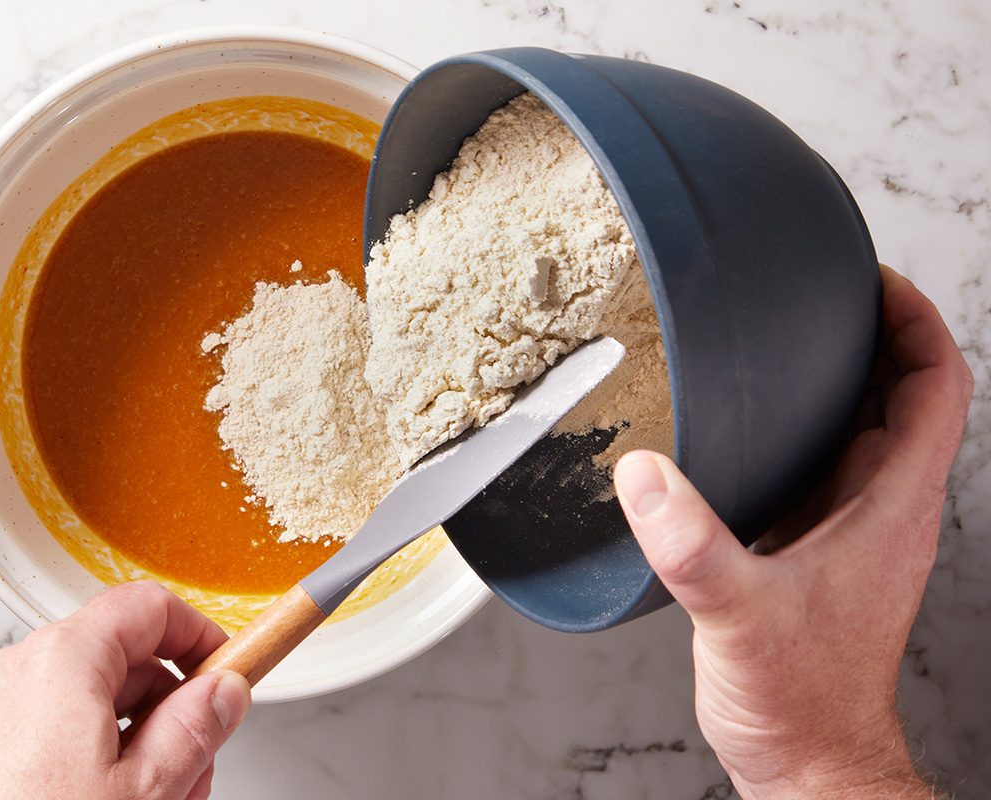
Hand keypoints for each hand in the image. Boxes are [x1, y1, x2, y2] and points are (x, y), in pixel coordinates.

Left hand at [0, 581, 250, 799]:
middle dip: (172, 712)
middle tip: (195, 768)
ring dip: (136, 746)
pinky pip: (52, 732)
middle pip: (125, 660)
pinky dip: (90, 761)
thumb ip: (194, 730)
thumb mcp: (143, 790)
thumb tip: (223, 693)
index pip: (150, 607)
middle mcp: (20, 670)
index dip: (201, 637)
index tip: (227, 676)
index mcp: (64, 659)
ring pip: (91, 705)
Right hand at [613, 266, 970, 798]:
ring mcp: (852, 528)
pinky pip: (826, 463)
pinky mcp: (817, 547)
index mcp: (891, 508)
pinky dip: (806, 424)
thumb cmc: (800, 700)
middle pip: (904, 394)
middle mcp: (882, 509)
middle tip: (819, 291)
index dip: (915, 322)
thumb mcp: (741, 616)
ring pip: (867, 427)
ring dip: (842, 375)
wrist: (806, 758)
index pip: (936, 388)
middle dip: (873, 332)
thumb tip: (644, 475)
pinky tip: (757, 421)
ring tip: (790, 337)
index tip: (873, 281)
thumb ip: (692, 545)